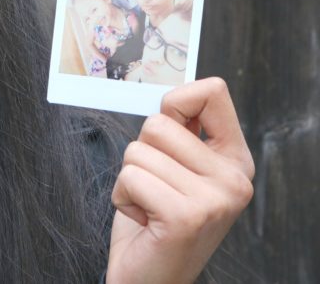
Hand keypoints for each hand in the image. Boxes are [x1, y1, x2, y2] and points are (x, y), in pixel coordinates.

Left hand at [106, 77, 254, 283]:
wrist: (152, 278)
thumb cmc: (154, 220)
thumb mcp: (175, 169)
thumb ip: (181, 134)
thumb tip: (176, 93)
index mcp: (235, 161)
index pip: (212, 93)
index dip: (176, 102)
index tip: (167, 137)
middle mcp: (234, 179)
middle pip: (159, 123)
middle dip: (141, 154)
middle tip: (154, 189)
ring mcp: (214, 199)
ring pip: (138, 150)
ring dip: (129, 179)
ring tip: (148, 206)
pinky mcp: (186, 216)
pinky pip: (130, 177)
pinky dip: (122, 197)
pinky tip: (143, 220)